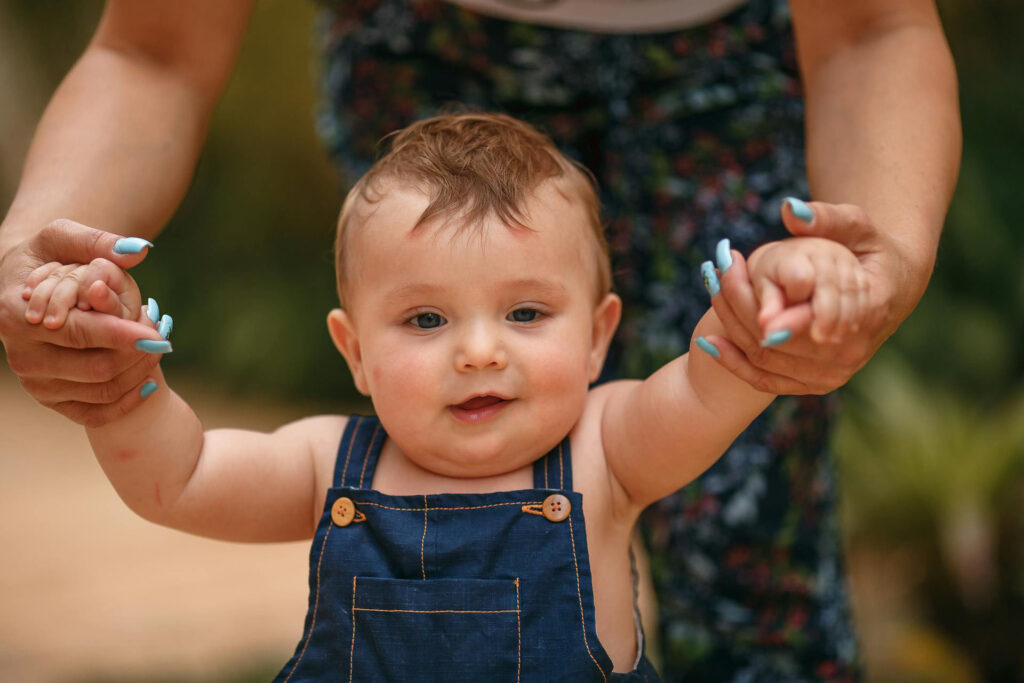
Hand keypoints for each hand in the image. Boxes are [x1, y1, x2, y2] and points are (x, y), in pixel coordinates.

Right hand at [0, 220, 167, 425]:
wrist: (22, 288)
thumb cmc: (45, 257)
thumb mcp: (61, 238)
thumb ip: (98, 242)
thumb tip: (139, 250)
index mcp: (16, 316)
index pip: (80, 332)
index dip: (122, 334)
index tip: (157, 333)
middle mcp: (22, 356)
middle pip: (97, 367)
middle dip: (137, 354)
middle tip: (162, 337)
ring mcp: (35, 383)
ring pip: (101, 390)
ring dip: (138, 373)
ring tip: (157, 349)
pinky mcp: (50, 400)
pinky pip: (94, 414)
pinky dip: (126, 401)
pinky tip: (149, 381)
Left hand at [698, 199, 907, 394]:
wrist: (886, 289)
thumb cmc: (869, 250)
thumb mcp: (856, 227)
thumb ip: (827, 218)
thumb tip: (790, 209)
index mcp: (872, 310)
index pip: (823, 319)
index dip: (790, 318)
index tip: (758, 310)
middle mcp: (853, 349)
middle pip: (789, 342)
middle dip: (748, 313)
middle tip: (717, 277)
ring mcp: (834, 372)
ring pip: (772, 360)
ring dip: (735, 330)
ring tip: (712, 291)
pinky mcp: (814, 383)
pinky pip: (767, 379)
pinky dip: (735, 363)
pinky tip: (709, 341)